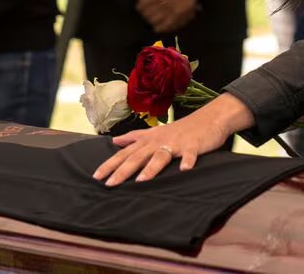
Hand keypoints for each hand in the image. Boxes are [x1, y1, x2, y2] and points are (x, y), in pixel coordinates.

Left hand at [92, 93, 253, 186]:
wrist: (207, 119)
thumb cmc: (179, 129)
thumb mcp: (154, 132)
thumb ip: (134, 137)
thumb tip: (114, 141)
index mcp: (148, 140)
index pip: (125, 153)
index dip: (110, 164)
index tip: (96, 176)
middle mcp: (158, 141)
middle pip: (138, 156)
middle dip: (123, 170)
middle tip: (109, 184)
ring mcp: (176, 143)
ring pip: (161, 156)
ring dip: (151, 168)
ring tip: (141, 181)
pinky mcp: (193, 146)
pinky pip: (190, 155)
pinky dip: (188, 161)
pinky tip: (185, 170)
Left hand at [135, 0, 200, 33]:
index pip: (140, 7)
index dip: (140, 6)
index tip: (142, 5)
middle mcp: (161, 6)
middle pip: (147, 16)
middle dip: (146, 14)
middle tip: (149, 11)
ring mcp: (170, 14)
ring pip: (155, 23)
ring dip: (153, 20)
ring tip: (155, 17)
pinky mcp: (178, 19)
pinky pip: (166, 28)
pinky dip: (162, 27)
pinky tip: (161, 25)